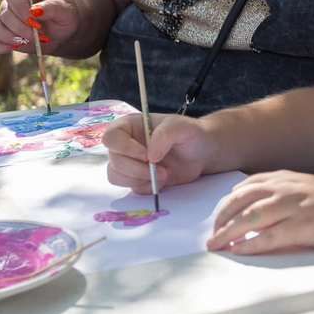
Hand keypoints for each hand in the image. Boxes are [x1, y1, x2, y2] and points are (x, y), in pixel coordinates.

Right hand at [0, 0, 78, 53]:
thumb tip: (34, 10)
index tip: (36, 23)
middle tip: (38, 36)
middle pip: (4, 13)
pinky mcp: (3, 35)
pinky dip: (2, 47)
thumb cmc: (64, 13)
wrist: (62, 28)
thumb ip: (52, 7)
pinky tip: (16, 48)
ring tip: (27, 42)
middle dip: (21, 28)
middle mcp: (11, 3)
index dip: (22, 10)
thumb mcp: (66, 9)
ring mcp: (4, 19)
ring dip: (9, 37)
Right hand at [103, 114, 218, 191]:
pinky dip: (146, 187)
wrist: (202, 153)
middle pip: (114, 161)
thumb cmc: (191, 134)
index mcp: (129, 126)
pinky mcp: (137, 179)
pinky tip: (162, 181)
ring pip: (117, 176)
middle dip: (137, 169)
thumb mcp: (182, 126)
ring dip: (140, 179)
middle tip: (162, 170)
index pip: (111, 137)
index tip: (147, 155)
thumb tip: (150, 156)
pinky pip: (131, 188)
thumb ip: (164, 135)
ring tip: (164, 175)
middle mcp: (125, 145)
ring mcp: (130, 163)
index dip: (125, 149)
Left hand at [207, 171, 313, 254]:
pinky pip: (269, 236)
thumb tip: (260, 211)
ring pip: (250, 217)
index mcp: (289, 178)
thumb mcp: (311, 190)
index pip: (249, 185)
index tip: (218, 215)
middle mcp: (288, 188)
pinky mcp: (304, 227)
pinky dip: (249, 245)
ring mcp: (296, 206)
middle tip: (211, 234)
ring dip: (228, 232)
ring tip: (215, 245)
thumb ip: (287, 194)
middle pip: (243, 199)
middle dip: (222, 217)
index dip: (229, 200)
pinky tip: (237, 252)